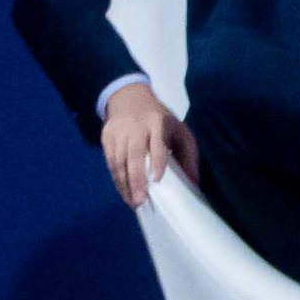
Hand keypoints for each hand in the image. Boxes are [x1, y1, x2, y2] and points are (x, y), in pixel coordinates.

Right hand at [92, 82, 191, 209]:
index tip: (155, 180)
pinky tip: (124, 191)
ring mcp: (118, 133)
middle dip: (136, 179)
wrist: (129, 98)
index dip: (156, 162)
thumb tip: (194, 182)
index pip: (156, 144)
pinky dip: (116, 178)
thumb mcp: (180, 130)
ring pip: (118, 161)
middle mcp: (136, 129)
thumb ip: (188, 155)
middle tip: (140, 200)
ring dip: (124, 183)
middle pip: (134, 156)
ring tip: (132, 201)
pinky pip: (110, 162)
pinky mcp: (106, 138)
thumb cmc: (161, 119)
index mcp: (157, 123)